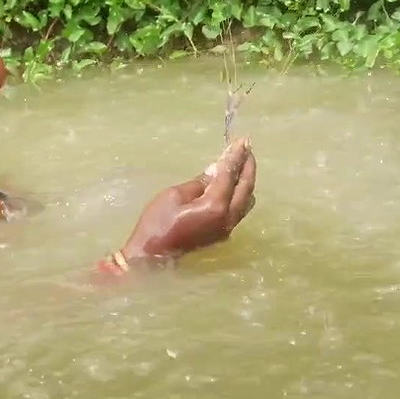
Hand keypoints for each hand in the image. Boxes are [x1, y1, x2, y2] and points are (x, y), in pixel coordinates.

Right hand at [120, 138, 256, 259]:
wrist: (151, 258)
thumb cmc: (157, 224)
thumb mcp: (175, 195)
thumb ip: (199, 183)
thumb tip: (216, 171)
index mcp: (215, 206)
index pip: (230, 175)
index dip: (235, 156)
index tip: (242, 140)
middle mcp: (228, 218)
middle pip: (246, 188)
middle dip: (247, 167)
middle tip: (247, 148)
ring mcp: (226, 229)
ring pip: (246, 201)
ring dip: (245, 181)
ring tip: (240, 164)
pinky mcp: (221, 234)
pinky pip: (237, 210)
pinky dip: (238, 194)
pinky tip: (230, 184)